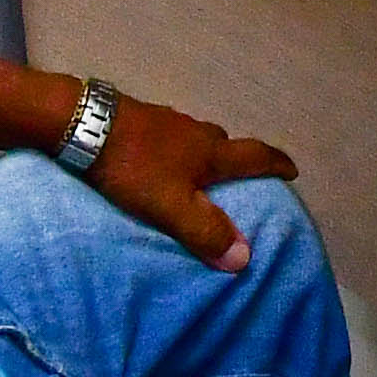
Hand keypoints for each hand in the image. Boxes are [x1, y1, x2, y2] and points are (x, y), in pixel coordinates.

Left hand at [79, 94, 296, 273]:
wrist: (84, 123)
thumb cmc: (133, 166)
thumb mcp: (171, 206)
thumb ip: (205, 231)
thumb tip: (245, 257)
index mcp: (210, 152)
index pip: (255, 156)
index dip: (276, 164)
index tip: (292, 171)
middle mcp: (195, 132)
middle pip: (225, 145)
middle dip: (235, 161)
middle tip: (236, 180)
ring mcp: (167, 122)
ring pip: (195, 140)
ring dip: (202, 156)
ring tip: (194, 176)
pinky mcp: (140, 119)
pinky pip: (169, 137)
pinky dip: (174, 152)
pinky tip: (158, 163)